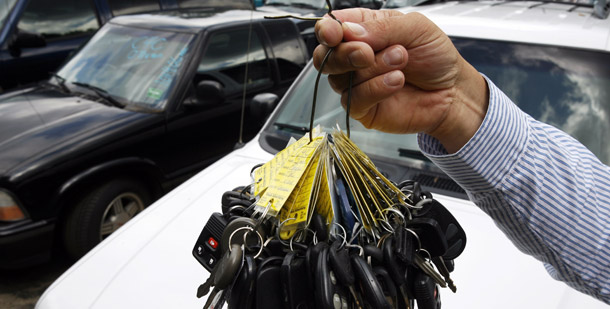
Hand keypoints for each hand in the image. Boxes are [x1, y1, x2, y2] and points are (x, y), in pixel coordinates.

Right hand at [313, 9, 487, 152]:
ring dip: (372, 68)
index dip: (327, 30)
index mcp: (362, 31)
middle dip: (345, 52)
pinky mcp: (362, 108)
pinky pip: (354, 99)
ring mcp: (355, 84)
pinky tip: (396, 81)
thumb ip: (381, 27)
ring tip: (401, 61)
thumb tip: (348, 32)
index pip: (330, 28)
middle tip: (368, 52)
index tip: (335, 33)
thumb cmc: (435, 57)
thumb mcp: (415, 27)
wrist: (453, 91)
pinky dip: (375, 88)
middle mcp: (354, 57)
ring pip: (340, 77)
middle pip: (324, 55)